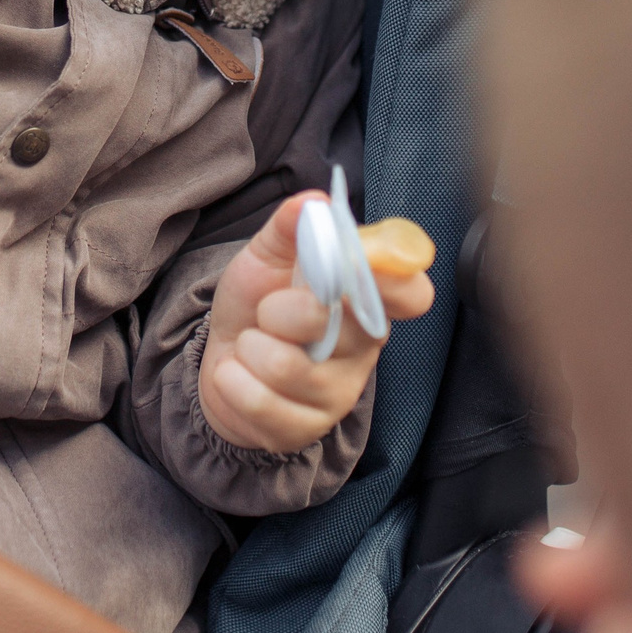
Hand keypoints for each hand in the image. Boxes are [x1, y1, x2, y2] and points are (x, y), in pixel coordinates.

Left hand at [198, 192, 435, 452]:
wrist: (220, 360)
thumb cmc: (257, 307)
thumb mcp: (267, 259)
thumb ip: (290, 228)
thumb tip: (313, 202)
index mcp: (365, 301)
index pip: (410, 293)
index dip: (395, 277)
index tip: (361, 259)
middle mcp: (362, 350)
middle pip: (324, 320)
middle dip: (277, 310)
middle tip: (270, 314)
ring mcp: (336, 394)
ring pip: (284, 365)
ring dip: (250, 348)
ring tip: (253, 346)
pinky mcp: (304, 430)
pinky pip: (258, 401)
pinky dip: (232, 380)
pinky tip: (240, 376)